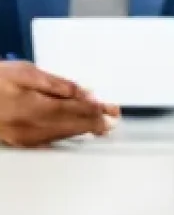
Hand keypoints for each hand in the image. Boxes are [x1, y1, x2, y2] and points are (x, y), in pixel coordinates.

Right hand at [0, 61, 119, 147]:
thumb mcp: (28, 73)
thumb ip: (59, 85)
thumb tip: (86, 93)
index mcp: (36, 109)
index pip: (75, 112)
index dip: (95, 111)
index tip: (111, 110)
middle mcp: (31, 128)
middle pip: (71, 126)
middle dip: (94, 123)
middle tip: (113, 120)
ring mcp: (24, 138)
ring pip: (61, 135)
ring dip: (82, 130)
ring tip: (101, 126)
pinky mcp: (18, 142)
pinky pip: (48, 141)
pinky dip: (65, 136)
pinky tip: (75, 133)